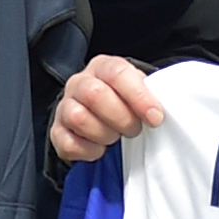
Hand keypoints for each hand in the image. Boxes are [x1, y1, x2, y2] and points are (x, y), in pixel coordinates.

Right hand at [50, 55, 164, 162]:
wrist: (100, 118)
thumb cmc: (125, 103)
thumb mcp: (139, 92)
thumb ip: (150, 94)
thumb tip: (161, 112)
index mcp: (103, 67)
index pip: (117, 73)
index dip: (138, 96)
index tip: (155, 118)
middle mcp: (79, 82)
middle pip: (95, 94)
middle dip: (121, 118)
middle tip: (134, 130)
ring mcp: (64, 106)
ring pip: (79, 118)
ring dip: (104, 134)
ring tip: (115, 138)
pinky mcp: (56, 131)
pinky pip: (69, 143)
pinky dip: (89, 151)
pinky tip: (100, 149)